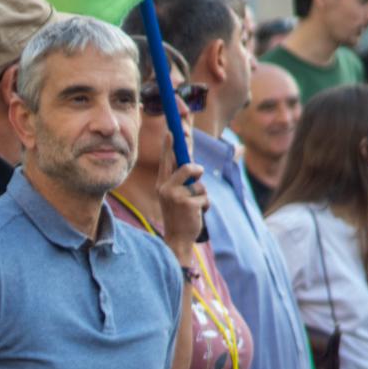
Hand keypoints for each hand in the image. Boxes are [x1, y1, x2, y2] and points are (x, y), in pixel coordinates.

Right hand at [156, 131, 208, 259]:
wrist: (177, 239)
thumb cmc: (180, 214)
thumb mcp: (176, 195)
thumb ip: (183, 179)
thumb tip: (192, 163)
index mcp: (163, 183)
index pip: (166, 160)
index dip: (170, 144)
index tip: (173, 130)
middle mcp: (165, 187)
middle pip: (185, 165)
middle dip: (192, 156)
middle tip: (191, 144)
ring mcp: (175, 195)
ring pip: (199, 183)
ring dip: (202, 193)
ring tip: (194, 204)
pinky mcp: (186, 204)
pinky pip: (204, 196)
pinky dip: (205, 205)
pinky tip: (196, 213)